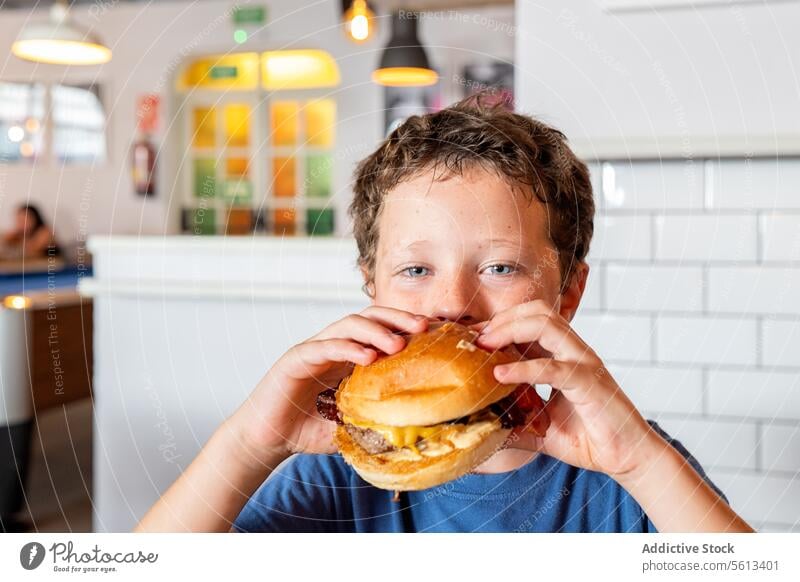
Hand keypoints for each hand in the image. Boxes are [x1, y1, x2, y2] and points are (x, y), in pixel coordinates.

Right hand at [229, 307, 428, 466]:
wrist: (266, 439)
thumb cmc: (308, 430)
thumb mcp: (351, 425)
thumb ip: (376, 421)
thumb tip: (414, 432)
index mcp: (349, 357)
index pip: (381, 330)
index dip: (406, 327)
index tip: (434, 332)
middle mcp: (333, 346)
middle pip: (369, 318)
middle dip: (397, 318)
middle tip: (423, 327)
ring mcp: (314, 349)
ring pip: (348, 325)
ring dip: (376, 331)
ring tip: (398, 344)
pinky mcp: (296, 359)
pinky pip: (324, 346)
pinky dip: (347, 347)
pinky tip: (367, 356)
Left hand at [474, 300, 653, 479]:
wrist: (630, 459)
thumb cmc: (591, 440)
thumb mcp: (542, 429)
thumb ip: (517, 422)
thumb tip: (485, 428)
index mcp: (564, 356)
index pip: (530, 321)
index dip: (499, 324)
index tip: (471, 338)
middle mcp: (574, 352)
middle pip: (537, 311)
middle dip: (501, 319)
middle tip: (474, 339)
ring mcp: (583, 364)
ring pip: (547, 325)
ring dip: (509, 330)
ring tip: (484, 346)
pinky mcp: (589, 383)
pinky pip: (553, 367)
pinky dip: (523, 368)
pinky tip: (500, 374)